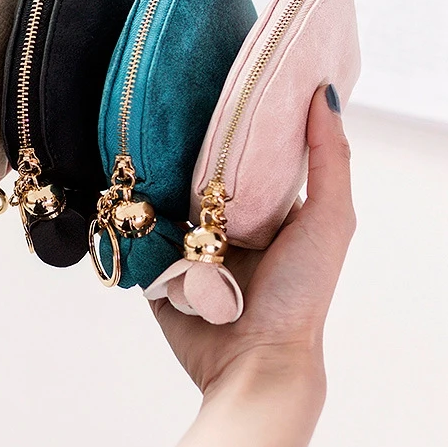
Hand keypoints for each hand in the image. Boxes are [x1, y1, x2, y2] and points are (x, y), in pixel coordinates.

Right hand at [151, 84, 355, 395]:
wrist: (253, 361)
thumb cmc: (299, 294)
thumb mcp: (330, 220)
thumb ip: (330, 160)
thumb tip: (321, 92)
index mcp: (269, 213)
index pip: (249, 158)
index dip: (237, 127)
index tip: (221, 85)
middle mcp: (229, 227)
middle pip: (201, 176)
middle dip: (186, 151)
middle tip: (167, 111)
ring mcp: (192, 249)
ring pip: (166, 201)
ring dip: (155, 181)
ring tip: (136, 143)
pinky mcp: (162, 270)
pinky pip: (140, 234)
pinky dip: (133, 216)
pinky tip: (118, 187)